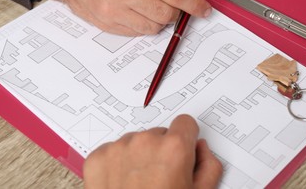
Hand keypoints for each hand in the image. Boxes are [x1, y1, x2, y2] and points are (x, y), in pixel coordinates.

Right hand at [30, 0, 211, 35]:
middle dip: (175, 12)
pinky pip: (137, 33)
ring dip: (159, 20)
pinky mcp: (108, 24)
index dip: (194, 5)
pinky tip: (136, 12)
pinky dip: (143, 25)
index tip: (202, 10)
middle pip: (166, 14)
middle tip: (172, 6)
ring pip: (153, 28)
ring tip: (149, 6)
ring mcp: (114, 10)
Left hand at [83, 114, 221, 188]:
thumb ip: (208, 166)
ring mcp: (119, 148)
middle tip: (159, 178)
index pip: (185, 123)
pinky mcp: (98, 158)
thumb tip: (201, 150)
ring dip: (138, 156)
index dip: (186, 138)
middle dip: (161, 151)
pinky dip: (116, 164)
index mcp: (174, 149)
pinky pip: (113, 151)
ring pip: (135, 142)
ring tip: (138, 185)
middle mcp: (145, 142)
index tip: (182, 149)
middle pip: (158, 135)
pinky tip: (121, 185)